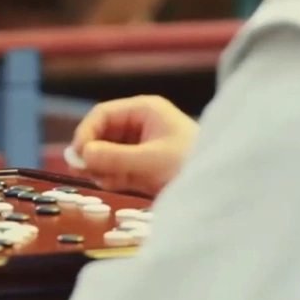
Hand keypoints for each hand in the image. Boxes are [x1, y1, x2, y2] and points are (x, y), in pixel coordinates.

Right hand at [70, 95, 198, 196]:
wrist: (222, 189)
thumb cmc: (192, 165)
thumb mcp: (153, 160)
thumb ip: (117, 157)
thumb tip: (82, 154)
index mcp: (144, 111)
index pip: (103, 114)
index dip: (86, 131)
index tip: (78, 153)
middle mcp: (139, 125)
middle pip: (102, 134)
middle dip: (92, 152)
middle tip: (83, 171)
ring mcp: (140, 147)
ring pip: (106, 153)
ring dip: (100, 167)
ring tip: (104, 180)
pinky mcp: (141, 168)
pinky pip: (115, 169)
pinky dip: (110, 177)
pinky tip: (114, 185)